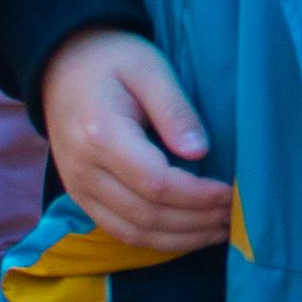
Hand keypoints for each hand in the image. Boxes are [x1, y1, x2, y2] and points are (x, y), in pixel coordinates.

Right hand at [41, 29, 231, 250]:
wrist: (64, 66)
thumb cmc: (113, 61)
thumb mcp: (150, 70)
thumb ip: (174, 110)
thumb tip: (200, 152)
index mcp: (101, 135)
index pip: (156, 183)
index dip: (198, 196)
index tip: (232, 193)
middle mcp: (84, 170)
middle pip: (147, 215)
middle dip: (197, 221)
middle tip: (237, 215)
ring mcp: (78, 188)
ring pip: (134, 232)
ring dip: (182, 239)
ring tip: (221, 229)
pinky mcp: (81, 197)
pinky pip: (120, 232)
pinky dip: (158, 241)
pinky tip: (191, 234)